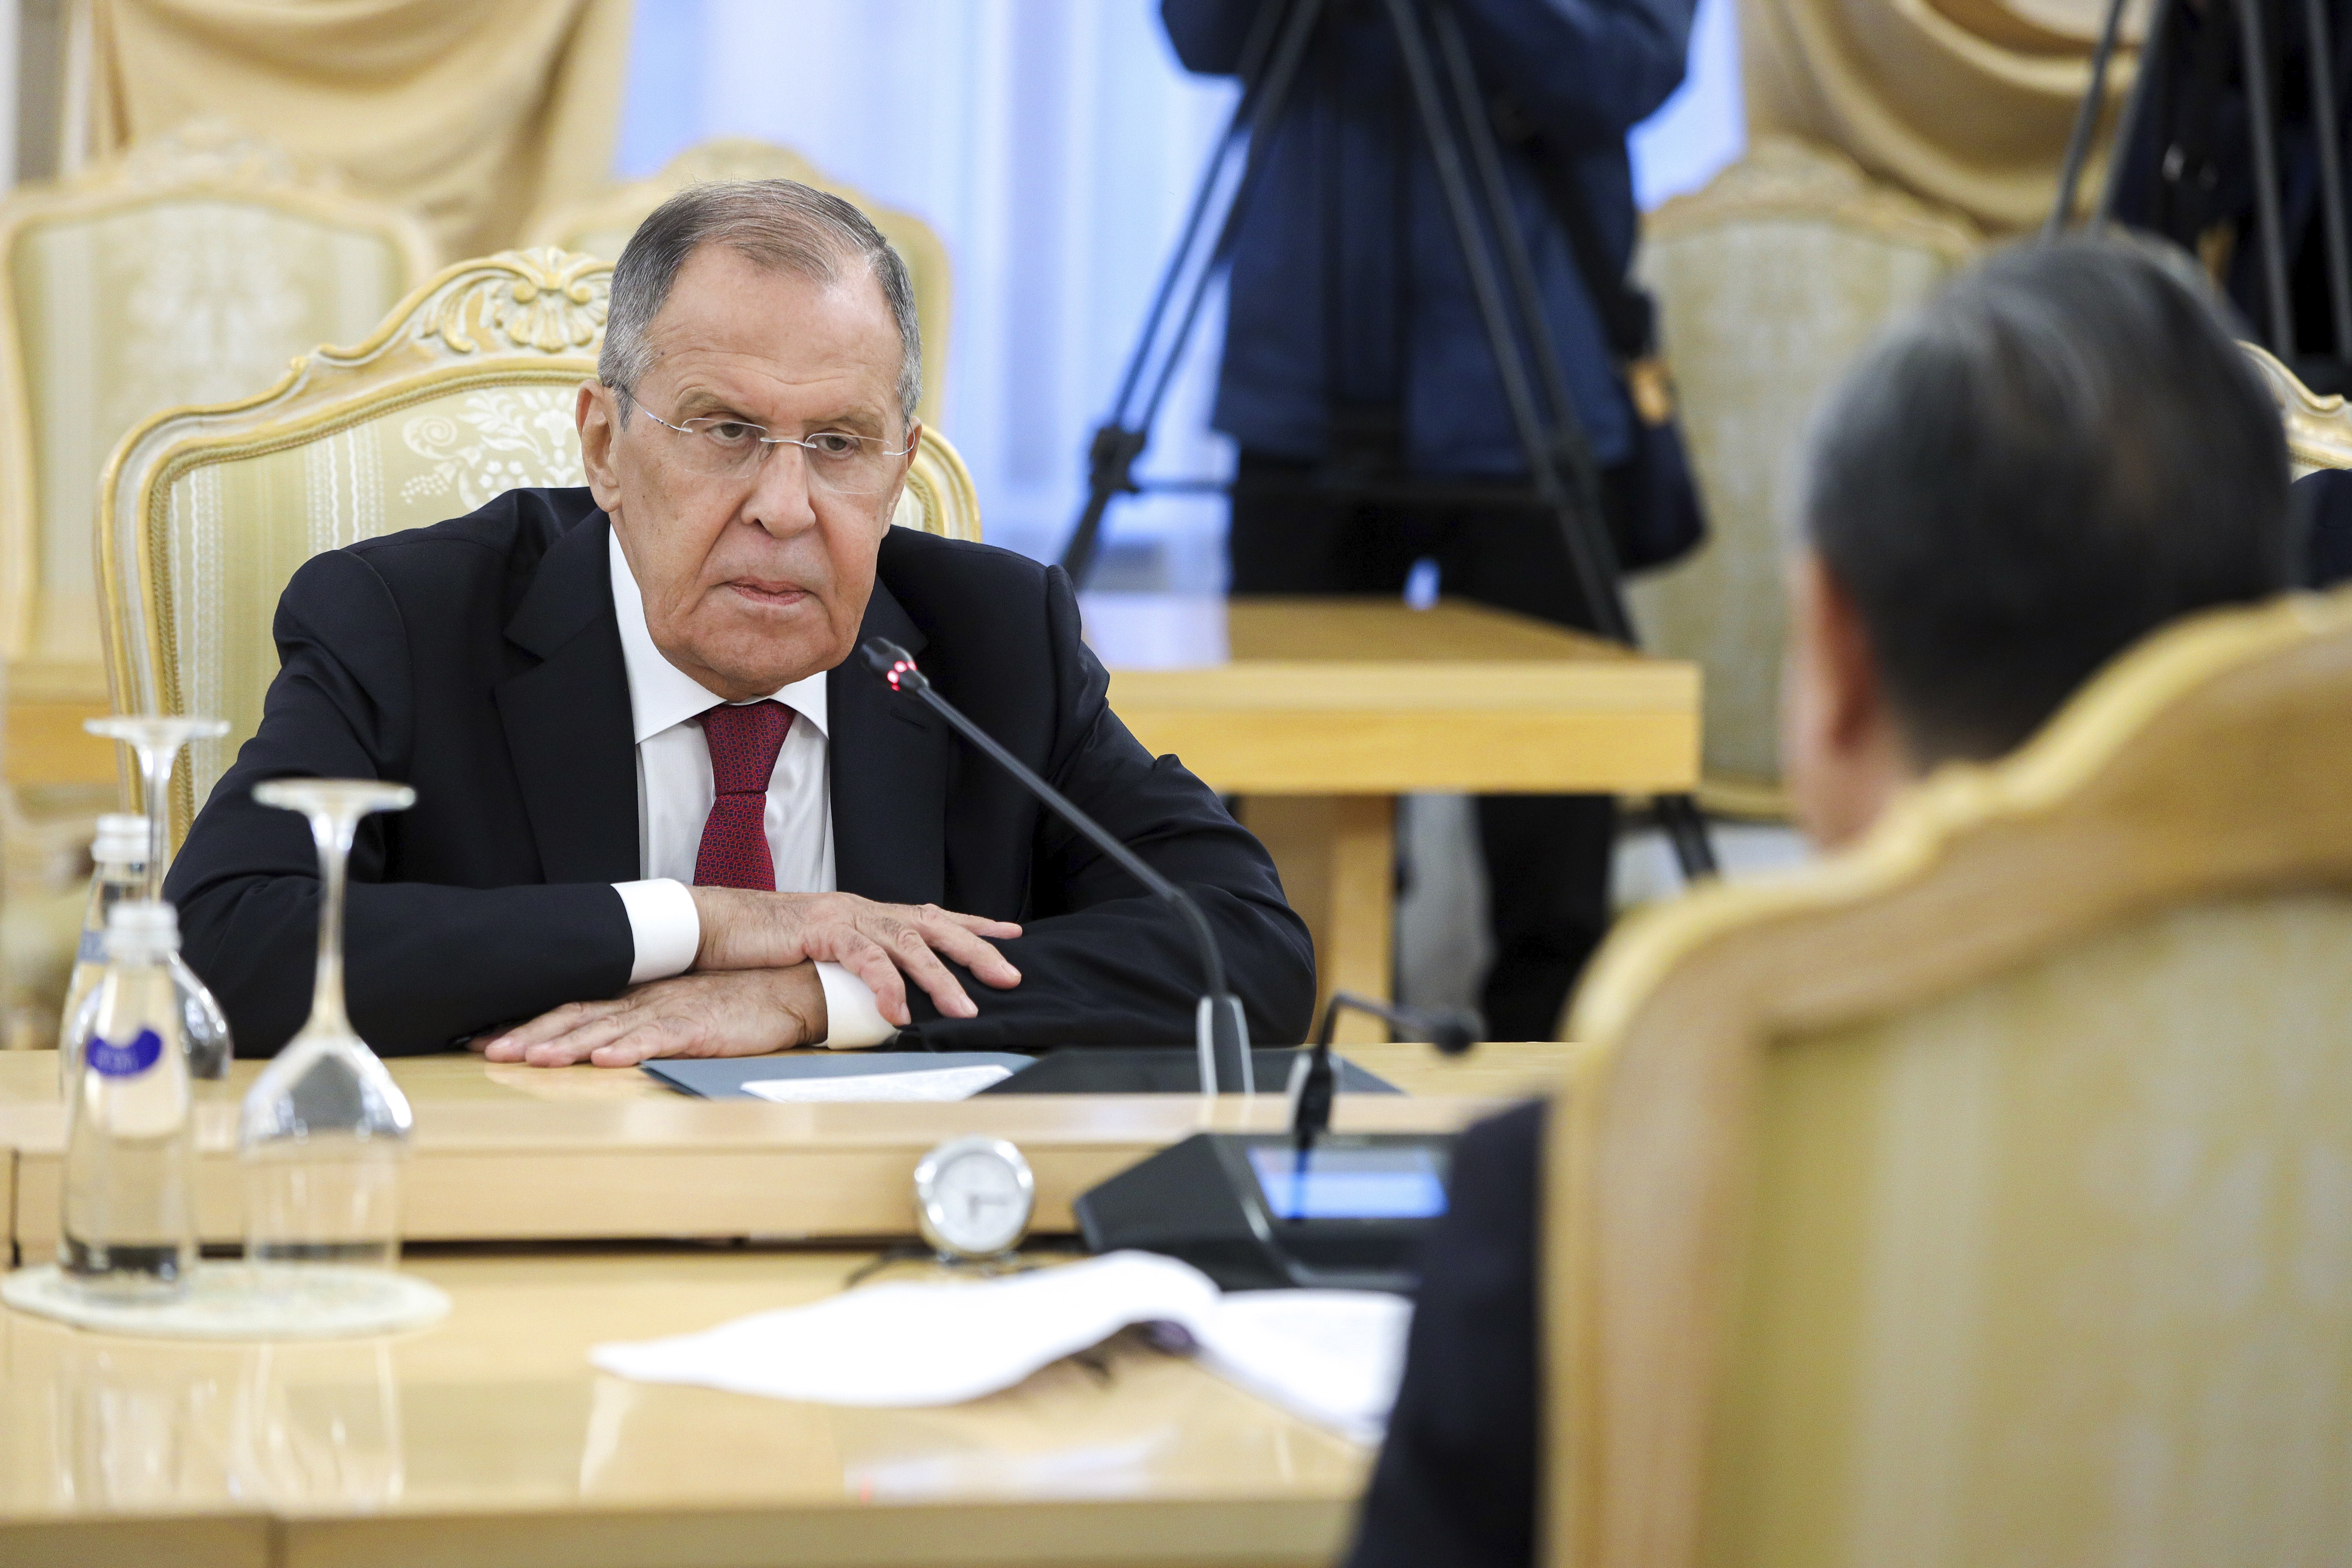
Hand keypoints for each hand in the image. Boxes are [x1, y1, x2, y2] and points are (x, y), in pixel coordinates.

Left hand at [480, 966, 826, 1068]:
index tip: (484, 1038)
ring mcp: (671, 1013)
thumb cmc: (735, 1003)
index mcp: (636, 997)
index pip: (570, 1008)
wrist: (789, 988)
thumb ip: (637, 1023)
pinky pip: (659, 1040)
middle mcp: (644, 1001)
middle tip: (489, 1052)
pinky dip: (630, 1049)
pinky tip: (605, 1060)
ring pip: (608, 1030)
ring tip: (532, 1058)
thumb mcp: (676, 1010)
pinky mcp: (699, 1029)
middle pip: (577, 1018)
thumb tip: (593, 1043)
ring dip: (567, 1045)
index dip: (527, 1023)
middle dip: (530, 1035)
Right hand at [689, 888, 1021, 1026]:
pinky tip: (899, 1012)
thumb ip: (856, 966)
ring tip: (964, 1010)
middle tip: (1009, 975)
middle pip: (933, 927)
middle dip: (975, 951)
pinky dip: (885, 986)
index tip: (1011, 933)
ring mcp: (844, 916)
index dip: (973, 924)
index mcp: (866, 914)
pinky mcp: (821, 930)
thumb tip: (886, 994)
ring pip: (906, 944)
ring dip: (939, 979)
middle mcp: (862, 909)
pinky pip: (863, 959)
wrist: (718, 925)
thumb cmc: (766, 944)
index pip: (931, 916)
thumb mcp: (822, 954)